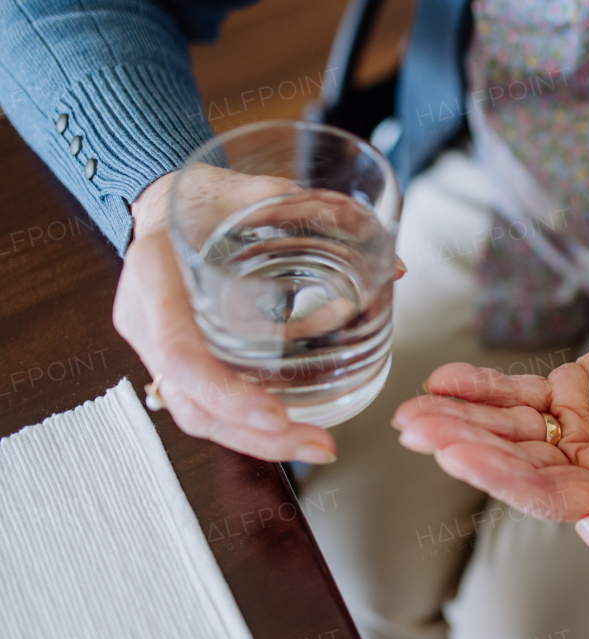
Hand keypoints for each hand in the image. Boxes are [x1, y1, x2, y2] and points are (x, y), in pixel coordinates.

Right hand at [114, 170, 347, 462]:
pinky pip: (206, 402)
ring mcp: (154, 346)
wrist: (165, 202)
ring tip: (318, 445)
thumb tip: (395, 266)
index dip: (225, 392)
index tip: (275, 414)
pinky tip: (295, 426)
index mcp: (153, 273)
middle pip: (190, 401)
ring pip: (197, 412)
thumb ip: (320, 220)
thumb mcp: (253, 193)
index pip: (179, 351)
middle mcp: (144, 318)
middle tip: (318, 444)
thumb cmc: (207, 197)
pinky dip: (250, 420)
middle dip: (254, 436)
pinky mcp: (176, 360)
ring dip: (257, 440)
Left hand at [393, 297, 588, 530]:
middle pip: (516, 461)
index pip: (551, 492)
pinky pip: (519, 395)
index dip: (501, 475)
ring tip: (413, 408)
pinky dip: (482, 387)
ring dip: (460, 418)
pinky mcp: (572, 393)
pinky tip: (444, 381)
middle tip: (414, 430)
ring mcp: (579, 430)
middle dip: (464, 444)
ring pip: (509, 429)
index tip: (456, 455)